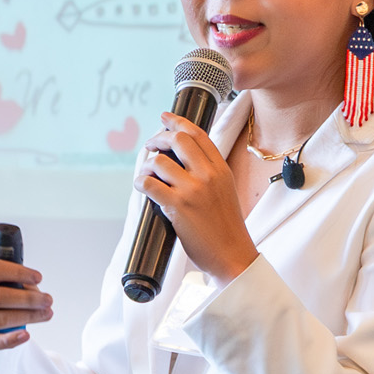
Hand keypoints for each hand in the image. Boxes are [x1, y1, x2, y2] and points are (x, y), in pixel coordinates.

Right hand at [0, 257, 53, 365]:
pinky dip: (11, 339)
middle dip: (28, 298)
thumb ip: (6, 284)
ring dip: (28, 316)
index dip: (18, 272)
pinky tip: (26, 335)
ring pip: (0, 318)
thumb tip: (34, 288)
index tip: (38, 277)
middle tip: (47, 300)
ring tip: (46, 314)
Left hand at [137, 115, 256, 282]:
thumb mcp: (226, 191)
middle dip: (159, 138)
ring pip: (160, 161)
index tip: (165, 118)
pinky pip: (150, 184)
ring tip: (147, 173)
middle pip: (179, 140)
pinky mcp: (178, 207)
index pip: (199, 134)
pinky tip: (141, 186)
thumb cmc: (226, 227)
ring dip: (147, 164)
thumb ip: (210, 173)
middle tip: (151, 146)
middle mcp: (209, 175)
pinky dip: (141, 182)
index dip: (178, 122)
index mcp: (222, 169)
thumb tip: (183, 161)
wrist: (233, 255)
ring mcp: (193, 190)